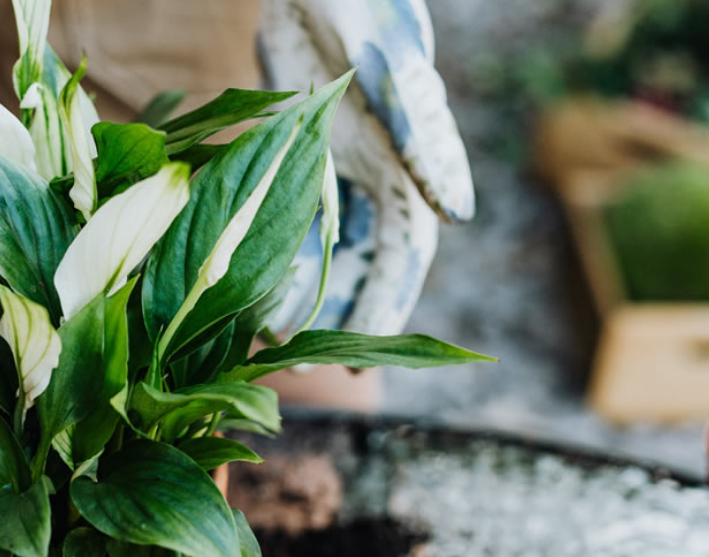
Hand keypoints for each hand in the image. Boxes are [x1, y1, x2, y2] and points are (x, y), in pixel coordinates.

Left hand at [260, 0, 474, 336]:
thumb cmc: (354, 2)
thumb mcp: (386, 58)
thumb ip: (420, 129)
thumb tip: (456, 213)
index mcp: (407, 158)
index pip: (404, 251)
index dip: (386, 304)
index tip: (364, 359)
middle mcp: (378, 167)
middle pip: (367, 260)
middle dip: (345, 316)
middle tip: (314, 369)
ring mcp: (337, 159)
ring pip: (327, 244)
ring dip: (305, 289)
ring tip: (272, 338)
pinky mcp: (302, 147)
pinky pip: (293, 213)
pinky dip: (276, 248)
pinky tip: (252, 282)